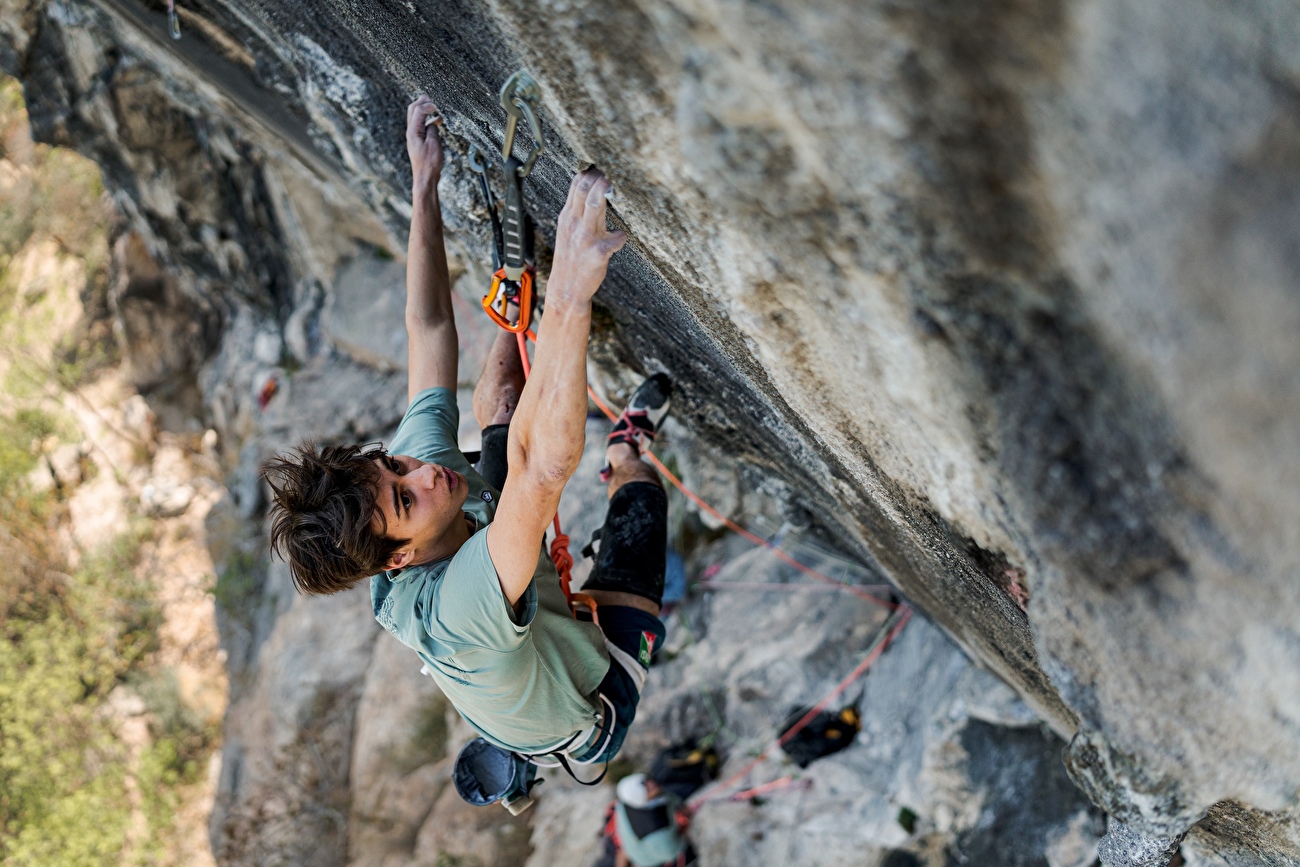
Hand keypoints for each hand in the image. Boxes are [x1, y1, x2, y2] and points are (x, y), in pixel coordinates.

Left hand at [406, 94, 443, 191]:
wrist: (425, 178)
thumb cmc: (430, 163)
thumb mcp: (434, 144)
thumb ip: (432, 129)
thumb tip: (432, 122)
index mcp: (413, 131)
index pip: (418, 111)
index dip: (428, 105)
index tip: (438, 105)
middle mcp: (411, 132)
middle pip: (413, 110)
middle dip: (421, 102)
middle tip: (431, 97)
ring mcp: (414, 136)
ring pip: (416, 117)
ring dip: (424, 109)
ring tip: (434, 105)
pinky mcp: (418, 141)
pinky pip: (422, 125)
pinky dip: (428, 120)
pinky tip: (438, 121)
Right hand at [547, 168, 627, 306]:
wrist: (567, 289)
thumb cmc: (571, 258)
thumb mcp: (568, 231)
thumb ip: (579, 212)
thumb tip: (594, 190)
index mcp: (567, 217)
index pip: (576, 185)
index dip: (590, 172)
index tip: (603, 167)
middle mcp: (574, 223)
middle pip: (585, 189)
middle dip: (599, 176)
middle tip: (612, 172)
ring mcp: (586, 237)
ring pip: (594, 205)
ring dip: (604, 192)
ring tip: (612, 185)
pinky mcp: (598, 252)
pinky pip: (616, 238)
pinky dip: (621, 236)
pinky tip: (620, 238)